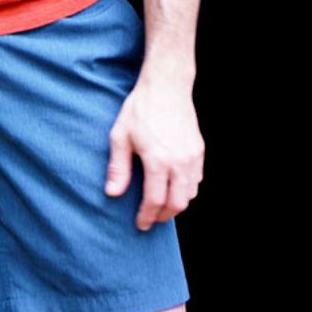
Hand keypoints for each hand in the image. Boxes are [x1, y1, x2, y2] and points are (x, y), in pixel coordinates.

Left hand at [105, 78, 204, 230]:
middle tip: (151, 220)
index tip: (140, 224)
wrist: (166, 87)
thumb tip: (112, 193)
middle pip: (177, 204)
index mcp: (158, 161)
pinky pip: (197, 180)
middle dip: (163, 216)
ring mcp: (192, 157)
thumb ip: (118, 167)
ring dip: (177, 205)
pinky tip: (174, 187)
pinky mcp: (199, 151)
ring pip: (190, 194)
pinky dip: (187, 190)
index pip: (154, 200)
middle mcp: (179, 163)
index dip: (147, 216)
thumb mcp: (120, 136)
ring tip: (161, 206)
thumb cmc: (140, 109)